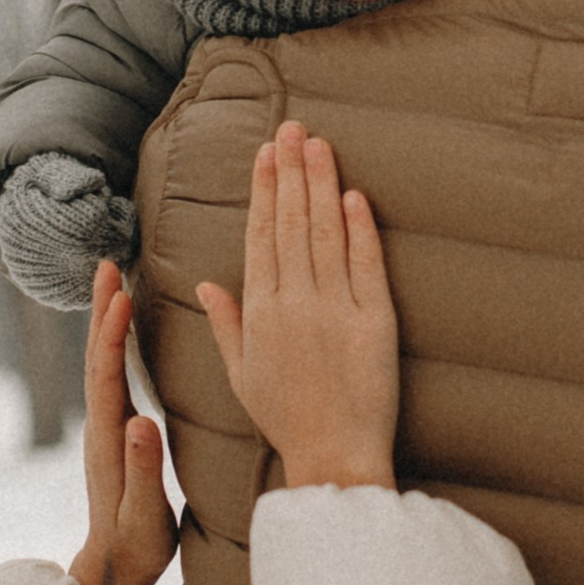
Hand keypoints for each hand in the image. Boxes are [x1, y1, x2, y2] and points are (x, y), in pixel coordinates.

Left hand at [67, 262, 176, 584]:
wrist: (115, 573)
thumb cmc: (136, 549)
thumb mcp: (145, 515)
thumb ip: (143, 470)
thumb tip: (141, 421)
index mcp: (109, 441)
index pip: (106, 376)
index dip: (111, 334)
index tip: (120, 294)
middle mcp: (103, 428)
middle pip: (97, 358)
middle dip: (102, 310)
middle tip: (107, 264)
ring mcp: (107, 430)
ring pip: (102, 365)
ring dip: (106, 322)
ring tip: (115, 283)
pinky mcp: (117, 435)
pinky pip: (114, 377)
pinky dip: (116, 345)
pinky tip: (125, 332)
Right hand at [197, 122, 398, 492]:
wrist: (333, 456)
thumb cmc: (285, 419)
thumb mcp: (240, 373)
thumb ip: (225, 322)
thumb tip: (207, 283)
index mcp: (260, 312)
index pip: (260, 236)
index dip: (264, 190)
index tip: (267, 153)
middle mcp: (295, 303)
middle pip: (291, 224)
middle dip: (292, 171)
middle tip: (293, 127)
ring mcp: (336, 310)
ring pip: (326, 235)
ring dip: (322, 185)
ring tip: (320, 145)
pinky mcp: (376, 323)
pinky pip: (366, 267)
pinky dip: (361, 230)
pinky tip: (354, 196)